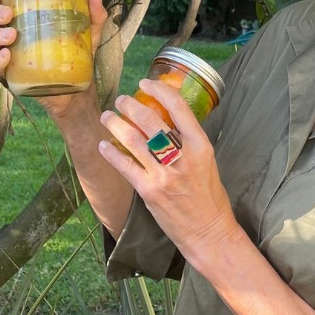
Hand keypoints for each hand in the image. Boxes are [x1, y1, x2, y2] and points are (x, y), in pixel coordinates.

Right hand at [0, 0, 106, 114]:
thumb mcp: (88, 32)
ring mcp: (7, 54)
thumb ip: (93, 15)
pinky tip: (7, 56)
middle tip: (8, 14)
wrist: (76, 90)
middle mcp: (9, 33)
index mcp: (23, 17)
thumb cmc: (76, 54)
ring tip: (11, 35)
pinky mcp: (10, 75)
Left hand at [98, 78, 242, 257]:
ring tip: (107, 117)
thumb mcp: (207, 162)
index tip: (146, 83)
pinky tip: (104, 145)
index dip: (159, 90)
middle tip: (121, 100)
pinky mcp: (148, 191)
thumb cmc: (210, 197)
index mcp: (200, 145)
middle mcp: (181, 157)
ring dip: (115, 124)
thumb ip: (189, 141)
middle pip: (150, 120)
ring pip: (132, 139)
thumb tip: (167, 120)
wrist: (208, 231)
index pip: (178, 107)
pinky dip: (111, 153)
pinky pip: (124, 166)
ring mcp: (163, 174)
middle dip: (130, 105)